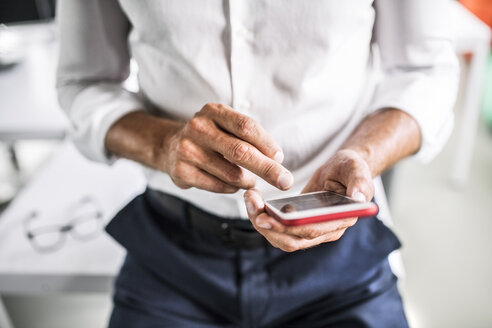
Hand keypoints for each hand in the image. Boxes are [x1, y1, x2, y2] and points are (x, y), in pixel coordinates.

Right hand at [159, 103, 293, 192]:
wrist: (170, 146)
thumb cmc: (209, 136)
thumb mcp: (225, 124)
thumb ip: (249, 137)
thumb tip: (275, 159)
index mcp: (213, 111)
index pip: (246, 127)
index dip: (267, 143)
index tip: (280, 157)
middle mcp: (199, 128)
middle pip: (241, 152)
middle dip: (268, 169)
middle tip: (285, 181)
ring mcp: (188, 150)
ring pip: (232, 174)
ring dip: (249, 181)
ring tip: (250, 180)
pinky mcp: (182, 171)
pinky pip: (219, 186)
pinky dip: (232, 188)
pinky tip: (232, 184)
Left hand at [243, 149, 373, 251]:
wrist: (341, 171)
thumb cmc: (349, 169)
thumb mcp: (356, 168)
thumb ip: (361, 182)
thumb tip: (360, 198)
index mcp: (341, 220)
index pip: (312, 230)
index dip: (288, 227)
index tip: (266, 217)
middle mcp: (326, 232)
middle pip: (292, 240)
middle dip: (268, 225)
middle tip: (251, 203)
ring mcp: (311, 231)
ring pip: (281, 238)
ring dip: (262, 223)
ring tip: (250, 198)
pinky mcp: (298, 226)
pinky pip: (278, 230)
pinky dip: (263, 218)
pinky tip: (254, 201)